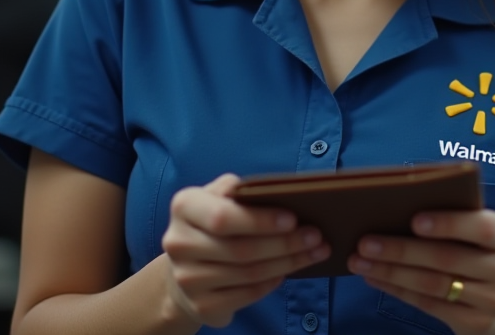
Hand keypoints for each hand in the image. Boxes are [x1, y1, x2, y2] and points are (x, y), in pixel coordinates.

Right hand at [160, 173, 330, 327]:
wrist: (183, 270)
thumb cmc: (210, 224)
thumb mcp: (216, 196)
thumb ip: (235, 188)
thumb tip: (268, 189)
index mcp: (184, 207)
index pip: (223, 217)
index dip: (260, 221)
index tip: (293, 219)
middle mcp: (178, 244)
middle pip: (241, 249)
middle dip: (285, 243)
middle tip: (316, 236)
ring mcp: (187, 279)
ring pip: (249, 274)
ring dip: (287, 263)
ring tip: (314, 252)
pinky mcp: (201, 306)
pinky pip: (247, 295)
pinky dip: (272, 283)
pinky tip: (286, 271)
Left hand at [347, 209, 494, 334]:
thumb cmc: (487, 253)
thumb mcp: (487, 235)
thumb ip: (460, 220)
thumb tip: (399, 208)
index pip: (483, 228)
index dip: (449, 224)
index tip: (414, 220)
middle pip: (448, 259)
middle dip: (401, 250)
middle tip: (365, 241)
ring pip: (433, 284)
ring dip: (391, 272)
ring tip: (360, 260)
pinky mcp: (477, 325)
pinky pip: (429, 305)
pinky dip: (398, 290)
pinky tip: (376, 277)